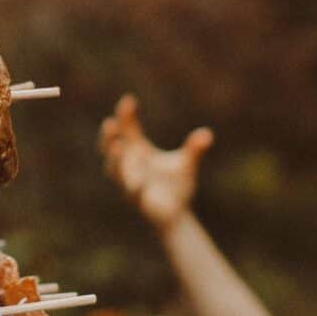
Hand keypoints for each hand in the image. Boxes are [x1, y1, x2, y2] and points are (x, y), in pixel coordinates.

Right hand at [99, 94, 212, 232]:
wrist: (176, 215)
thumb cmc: (176, 185)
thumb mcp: (186, 164)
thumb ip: (194, 149)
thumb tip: (207, 134)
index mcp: (137, 151)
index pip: (126, 130)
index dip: (125, 116)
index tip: (129, 100)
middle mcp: (130, 166)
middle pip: (111, 149)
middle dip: (109, 137)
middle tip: (110, 124)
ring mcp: (131, 183)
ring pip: (117, 171)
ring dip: (116, 160)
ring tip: (118, 146)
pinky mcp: (139, 201)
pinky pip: (135, 194)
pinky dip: (137, 187)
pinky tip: (141, 182)